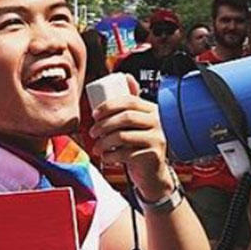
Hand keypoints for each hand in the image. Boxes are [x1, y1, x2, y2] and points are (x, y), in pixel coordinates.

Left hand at [88, 73, 172, 201]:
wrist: (152, 174)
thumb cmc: (139, 145)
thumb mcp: (137, 122)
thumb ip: (132, 103)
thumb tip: (125, 76)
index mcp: (152, 110)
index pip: (130, 100)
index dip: (109, 105)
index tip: (94, 114)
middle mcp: (158, 122)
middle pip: (126, 117)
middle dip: (103, 124)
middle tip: (92, 132)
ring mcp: (157, 139)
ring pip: (123, 136)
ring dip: (104, 142)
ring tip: (97, 147)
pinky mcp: (153, 155)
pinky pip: (125, 153)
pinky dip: (110, 156)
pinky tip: (106, 157)